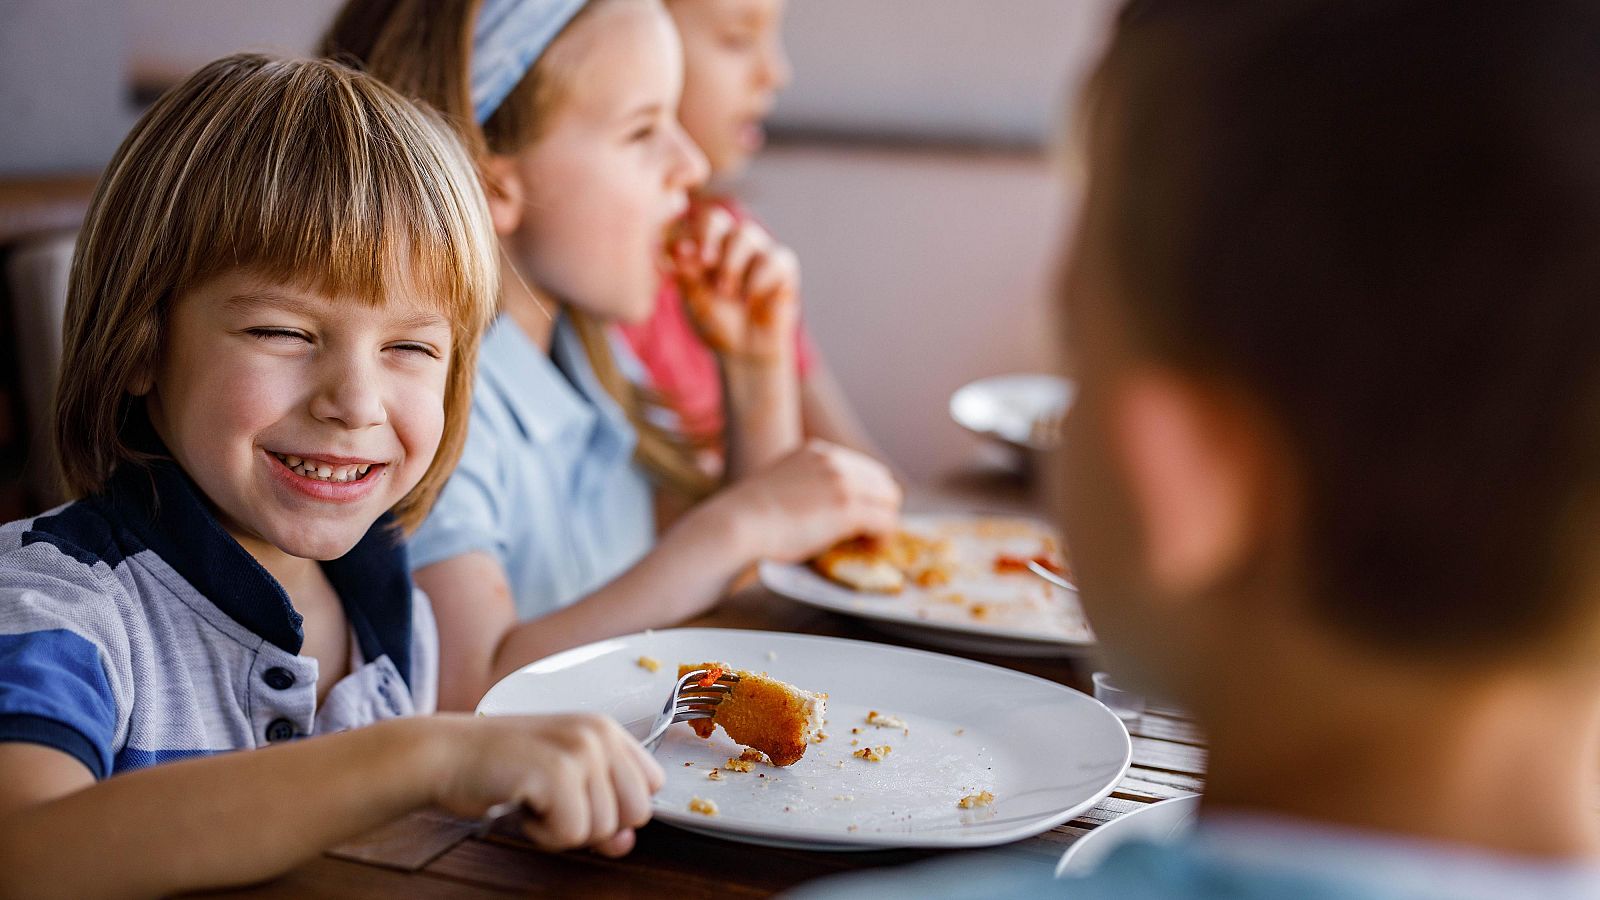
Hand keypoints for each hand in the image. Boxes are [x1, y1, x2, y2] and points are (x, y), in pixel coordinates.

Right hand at [430, 713, 663, 857]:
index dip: (619, 807)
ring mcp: (580, 750)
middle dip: (595, 823)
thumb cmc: (500, 767)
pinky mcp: (556, 771)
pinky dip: (543, 833)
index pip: (652, 785)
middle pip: (636, 812)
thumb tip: (626, 843)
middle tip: (553, 803)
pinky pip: (572, 833)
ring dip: (563, 828)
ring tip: (533, 799)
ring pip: (605, 828)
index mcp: (606, 729)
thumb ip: (601, 809)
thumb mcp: (562, 783)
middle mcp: (599, 733)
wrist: (445, 754)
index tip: (580, 801)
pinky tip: (522, 804)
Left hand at [670, 204, 799, 362]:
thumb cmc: (716, 323)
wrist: (745, 352)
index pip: (687, 224)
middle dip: (708, 237)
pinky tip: (751, 301)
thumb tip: (679, 247)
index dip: (684, 234)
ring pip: (746, 234)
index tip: (678, 256)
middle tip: (705, 263)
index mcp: (702, 246)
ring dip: (732, 264)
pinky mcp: (783, 266)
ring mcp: (758, 251)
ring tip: (727, 293)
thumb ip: (686, 273)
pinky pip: (774, 259)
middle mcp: (729, 242)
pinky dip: (759, 281)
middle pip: (717, 217)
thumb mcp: (694, 300)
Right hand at [713, 440, 901, 561]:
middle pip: (881, 481)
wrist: (737, 524)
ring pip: (889, 500)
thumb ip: (805, 487)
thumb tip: (824, 509)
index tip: (862, 517)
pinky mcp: (848, 507)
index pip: (861, 468)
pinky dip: (883, 538)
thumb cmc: (747, 517)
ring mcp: (842, 481)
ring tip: (870, 544)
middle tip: (870, 534)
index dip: (867, 495)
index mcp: (816, 451)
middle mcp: (833, 460)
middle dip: (880, 507)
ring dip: (884, 523)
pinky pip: (886, 521)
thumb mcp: (780, 486)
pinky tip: (871, 550)